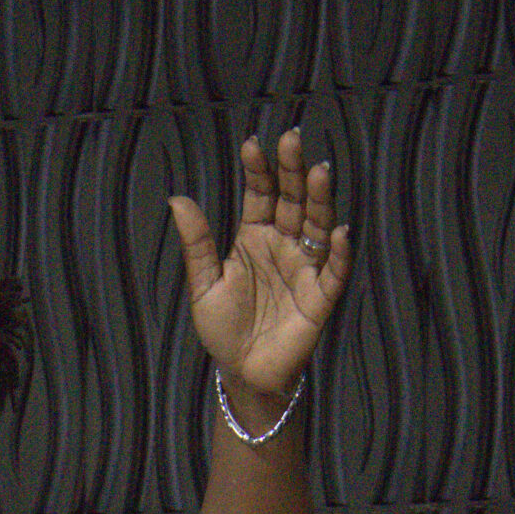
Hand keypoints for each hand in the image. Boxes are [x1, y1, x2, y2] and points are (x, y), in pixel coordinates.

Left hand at [168, 129, 350, 412]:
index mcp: (254, 238)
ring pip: (317, 225)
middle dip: (292, 170)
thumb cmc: (223, 330)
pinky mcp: (319, 298)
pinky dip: (337, 253)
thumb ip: (197, 244)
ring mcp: (303, 268)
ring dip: (320, 199)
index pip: (260, 195)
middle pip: (293, 200)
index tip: (253, 145)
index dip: (258, 171)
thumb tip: (177, 199)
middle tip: (292, 139)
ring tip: (319, 171)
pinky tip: (337, 231)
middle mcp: (283, 245)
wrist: (241, 374)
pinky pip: (333, 272)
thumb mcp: (204, 285)